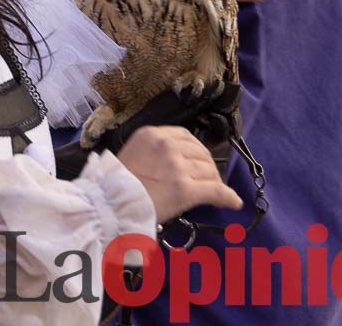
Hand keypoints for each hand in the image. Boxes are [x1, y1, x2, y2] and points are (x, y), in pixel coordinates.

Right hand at [116, 126, 241, 222]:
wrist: (107, 207)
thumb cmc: (114, 185)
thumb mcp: (131, 155)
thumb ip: (152, 152)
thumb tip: (174, 162)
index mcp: (151, 134)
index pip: (185, 136)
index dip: (195, 151)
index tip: (198, 162)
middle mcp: (166, 145)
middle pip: (200, 153)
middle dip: (206, 167)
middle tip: (207, 180)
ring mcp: (177, 167)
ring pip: (208, 172)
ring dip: (213, 182)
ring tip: (213, 192)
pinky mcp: (185, 189)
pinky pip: (214, 191)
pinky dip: (227, 197)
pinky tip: (233, 202)